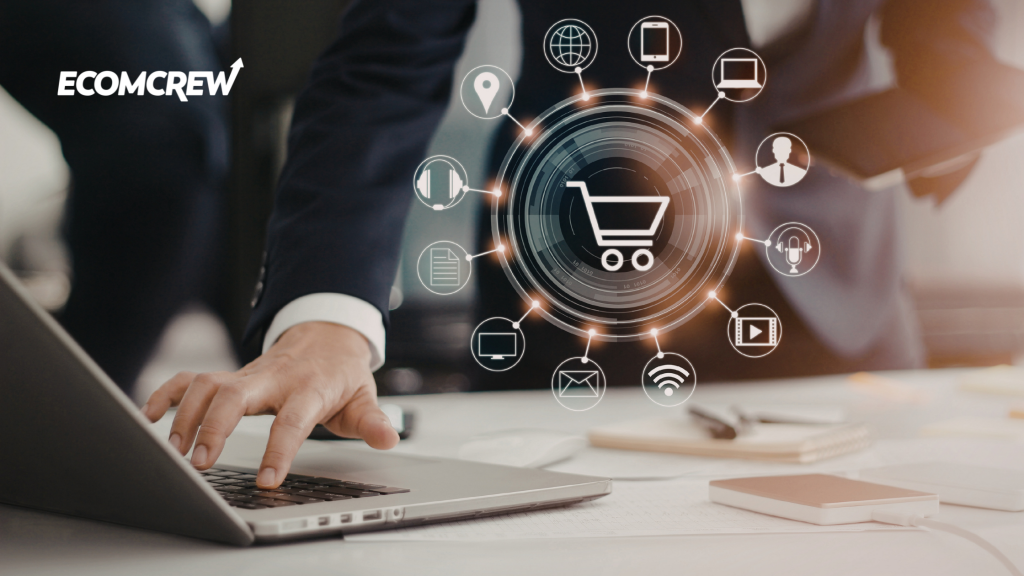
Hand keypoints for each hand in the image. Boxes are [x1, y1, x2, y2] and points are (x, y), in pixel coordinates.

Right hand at [141, 322, 398, 487]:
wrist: (326, 335)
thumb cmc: (342, 373)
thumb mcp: (364, 396)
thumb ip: (373, 421)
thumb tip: (389, 438)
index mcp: (308, 387)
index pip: (292, 420)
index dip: (278, 451)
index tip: (266, 480)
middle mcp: (272, 378)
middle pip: (235, 395)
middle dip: (214, 427)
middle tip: (200, 464)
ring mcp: (247, 373)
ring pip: (207, 384)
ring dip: (185, 415)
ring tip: (174, 451)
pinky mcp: (230, 375)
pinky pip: (192, 378)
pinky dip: (167, 393)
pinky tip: (149, 416)